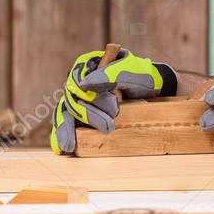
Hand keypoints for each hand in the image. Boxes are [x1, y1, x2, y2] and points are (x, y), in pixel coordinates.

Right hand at [50, 48, 177, 153]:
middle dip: (89, 115)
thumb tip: (84, 84)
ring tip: (71, 146)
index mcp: (87, 65)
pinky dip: (63, 134)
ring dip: (68, 129)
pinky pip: (66, 123)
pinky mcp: (81, 115)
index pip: (77, 80)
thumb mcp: (131, 71)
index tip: (113, 104)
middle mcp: (79, 82)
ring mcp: (79, 99)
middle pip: (72, 100)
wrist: (151, 91)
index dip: (90, 95)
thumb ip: (110, 74)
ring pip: (65, 113)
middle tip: (110, 126)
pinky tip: (62, 148)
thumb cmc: (140, 76)